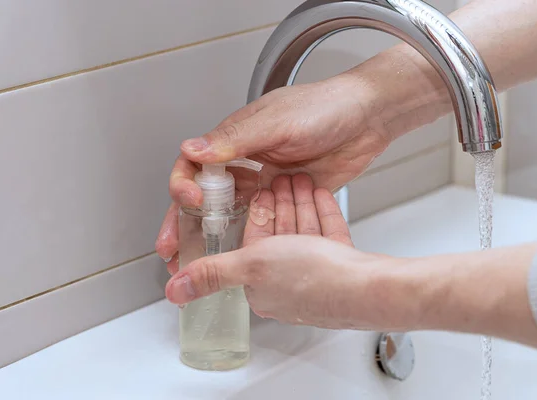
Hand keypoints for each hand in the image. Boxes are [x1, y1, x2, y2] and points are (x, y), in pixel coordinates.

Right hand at [155, 72, 392, 263]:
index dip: (183, 184)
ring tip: (196, 260)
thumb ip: (236, 141)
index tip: (189, 200)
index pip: (193, 164)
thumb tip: (191, 149)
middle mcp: (244, 162)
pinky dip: (245, 236)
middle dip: (184, 221)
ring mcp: (264, 182)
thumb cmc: (324, 108)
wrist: (366, 119)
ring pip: (228, 212)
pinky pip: (259, 220)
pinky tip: (236, 254)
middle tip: (171, 248)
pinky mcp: (285, 199)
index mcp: (234, 139)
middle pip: (204, 196)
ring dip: (210, 235)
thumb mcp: (277, 122)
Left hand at [165, 174, 395, 329]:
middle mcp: (289, 283)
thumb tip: (174, 291)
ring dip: (300, 206)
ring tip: (302, 182)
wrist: (369, 288)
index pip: (253, 243)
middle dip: (280, 205)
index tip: (262, 192)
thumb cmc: (314, 279)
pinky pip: (329, 236)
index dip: (258, 213)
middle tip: (282, 181)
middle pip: (280, 235)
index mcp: (263, 285)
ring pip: (305, 233)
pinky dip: (323, 214)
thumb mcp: (252, 265)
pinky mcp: (342, 267)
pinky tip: (321, 196)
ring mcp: (319, 275)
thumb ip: (212, 273)